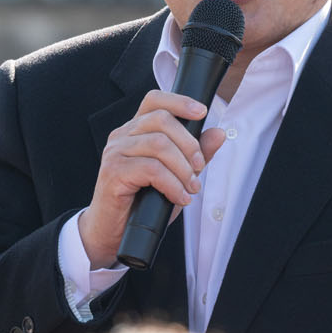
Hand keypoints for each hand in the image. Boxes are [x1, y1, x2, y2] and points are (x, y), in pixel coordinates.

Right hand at [78, 90, 227, 267]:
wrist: (113, 232)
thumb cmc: (143, 203)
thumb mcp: (177, 176)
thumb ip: (196, 154)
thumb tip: (218, 133)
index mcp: (135, 131)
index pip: (154, 100)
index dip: (179, 101)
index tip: (201, 112)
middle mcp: (122, 136)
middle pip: (161, 119)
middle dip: (189, 143)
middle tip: (199, 168)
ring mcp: (115, 153)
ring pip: (158, 144)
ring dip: (183, 168)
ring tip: (191, 187)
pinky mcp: (113, 172)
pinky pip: (151, 169)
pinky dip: (172, 184)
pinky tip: (179, 197)